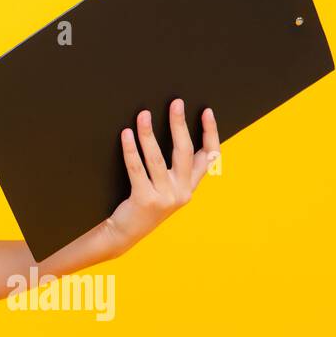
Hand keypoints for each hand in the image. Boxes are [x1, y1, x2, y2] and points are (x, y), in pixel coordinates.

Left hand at [100, 99, 220, 257]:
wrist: (125, 233)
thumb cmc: (144, 203)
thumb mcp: (166, 189)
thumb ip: (174, 170)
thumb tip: (173, 130)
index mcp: (190, 187)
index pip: (209, 157)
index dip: (210, 133)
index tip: (207, 111)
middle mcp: (182, 192)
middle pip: (184, 152)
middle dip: (180, 125)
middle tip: (176, 103)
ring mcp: (164, 198)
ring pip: (157, 159)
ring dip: (149, 134)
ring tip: (143, 115)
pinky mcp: (144, 200)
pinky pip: (136, 169)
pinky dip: (131, 150)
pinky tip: (126, 134)